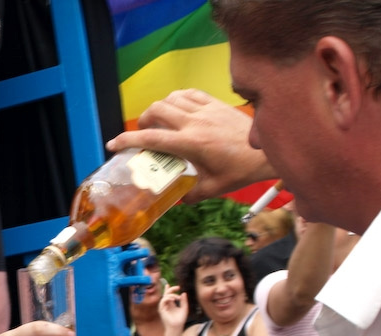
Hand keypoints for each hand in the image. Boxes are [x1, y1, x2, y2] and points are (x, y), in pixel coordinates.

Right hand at [106, 90, 273, 201]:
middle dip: (143, 120)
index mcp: (190, 144)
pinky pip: (189, 93)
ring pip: (171, 98)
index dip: (127, 140)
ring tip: (159, 120)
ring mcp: (206, 110)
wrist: (267, 153)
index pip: (151, 138)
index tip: (114, 144)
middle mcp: (195, 123)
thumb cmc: (240, 171)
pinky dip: (178, 98)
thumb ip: (190, 193)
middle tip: (143, 132)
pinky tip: (178, 107)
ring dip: (159, 107)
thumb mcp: (211, 188)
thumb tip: (177, 197)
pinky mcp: (216, 103)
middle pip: (156, 110)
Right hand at [158, 286, 188, 331]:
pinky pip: (162, 301)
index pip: (169, 295)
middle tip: (178, 287)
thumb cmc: (180, 320)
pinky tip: (173, 299)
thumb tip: (184, 293)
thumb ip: (184, 301)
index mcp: (171, 305)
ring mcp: (163, 307)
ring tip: (177, 298)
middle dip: (171, 289)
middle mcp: (167, 305)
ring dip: (171, 295)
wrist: (177, 327)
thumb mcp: (184, 308)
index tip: (171, 285)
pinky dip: (167, 298)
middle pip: (166, 294)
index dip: (169, 289)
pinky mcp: (161, 310)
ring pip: (164, 297)